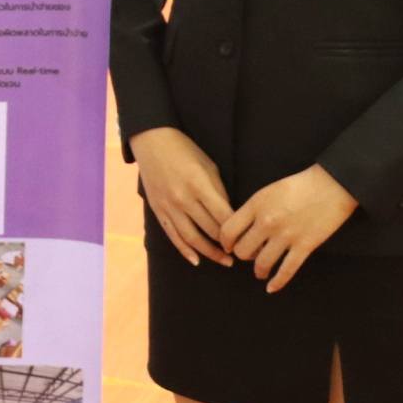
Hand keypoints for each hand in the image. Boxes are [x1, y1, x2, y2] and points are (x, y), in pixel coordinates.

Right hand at [129, 127, 234, 267]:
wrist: (152, 141)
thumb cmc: (185, 150)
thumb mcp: (208, 166)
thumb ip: (219, 193)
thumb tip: (230, 217)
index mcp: (199, 185)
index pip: (224, 217)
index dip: (239, 231)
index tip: (250, 238)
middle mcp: (183, 198)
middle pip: (210, 230)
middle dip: (229, 245)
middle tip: (244, 253)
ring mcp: (168, 206)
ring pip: (192, 238)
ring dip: (210, 253)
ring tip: (225, 261)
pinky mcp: (158, 210)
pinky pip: (172, 235)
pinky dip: (184, 250)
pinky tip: (196, 260)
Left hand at [218, 165, 358, 292]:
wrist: (331, 185)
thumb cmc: (299, 186)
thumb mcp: (268, 191)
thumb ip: (253, 209)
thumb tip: (241, 229)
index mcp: (256, 205)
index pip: (228, 231)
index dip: (225, 242)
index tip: (229, 246)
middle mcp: (267, 222)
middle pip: (243, 250)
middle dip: (243, 256)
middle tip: (249, 255)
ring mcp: (286, 236)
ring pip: (261, 264)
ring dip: (258, 271)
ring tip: (260, 272)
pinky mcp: (305, 246)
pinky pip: (286, 271)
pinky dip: (277, 282)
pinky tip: (271, 288)